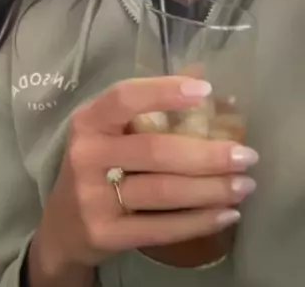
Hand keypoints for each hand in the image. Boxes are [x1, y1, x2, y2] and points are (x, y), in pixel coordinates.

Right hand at [30, 77, 258, 274]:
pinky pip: (161, 228)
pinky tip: (226, 214)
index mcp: (88, 120)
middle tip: (245, 155)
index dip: (164, 91)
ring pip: (163, 192)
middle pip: (155, 150)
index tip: (205, 91)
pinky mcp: (105, 234)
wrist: (63, 225)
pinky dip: (199, 222)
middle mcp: (87, 155)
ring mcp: (93, 198)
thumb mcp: (110, 129)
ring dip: (211, 189)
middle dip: (207, 153)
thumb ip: (150, 104)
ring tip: (244, 184)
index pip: (124, 97)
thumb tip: (201, 75)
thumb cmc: (97, 165)